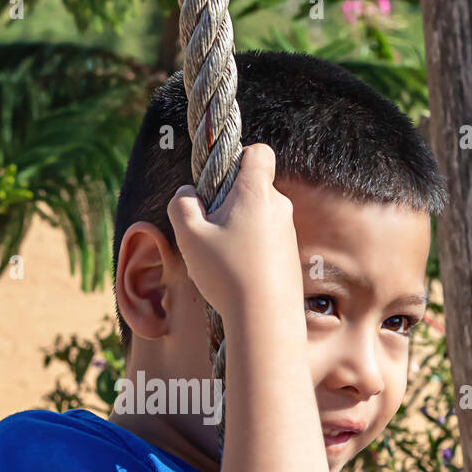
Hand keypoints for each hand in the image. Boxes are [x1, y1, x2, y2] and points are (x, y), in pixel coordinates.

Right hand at [166, 143, 302, 321]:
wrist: (266, 319)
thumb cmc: (226, 273)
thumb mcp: (189, 237)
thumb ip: (181, 205)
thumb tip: (186, 193)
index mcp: (256, 192)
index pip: (259, 152)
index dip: (238, 157)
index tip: (220, 181)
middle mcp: (279, 206)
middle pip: (254, 187)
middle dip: (231, 201)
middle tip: (211, 230)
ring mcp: (288, 232)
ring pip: (259, 216)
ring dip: (240, 228)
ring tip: (223, 259)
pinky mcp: (291, 256)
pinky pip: (267, 241)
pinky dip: (251, 250)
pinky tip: (237, 274)